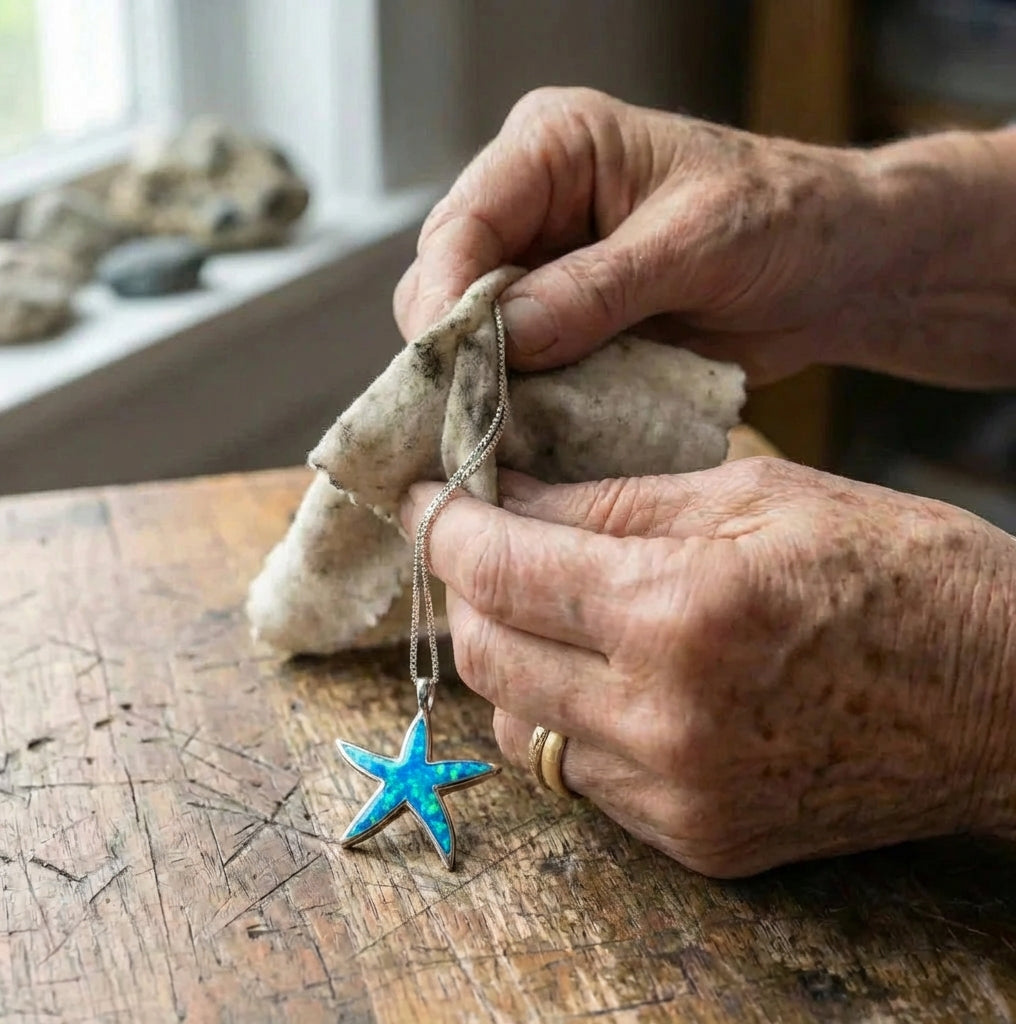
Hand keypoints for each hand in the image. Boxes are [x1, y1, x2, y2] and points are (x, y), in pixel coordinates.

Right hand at [395, 87, 1015, 387]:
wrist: (832, 270)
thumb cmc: (781, 220)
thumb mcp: (696, 243)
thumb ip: (599, 288)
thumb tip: (507, 336)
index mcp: (554, 148)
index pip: (463, 222)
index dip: (445, 296)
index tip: (447, 364)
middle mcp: (533, 207)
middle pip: (448, 282)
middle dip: (456, 350)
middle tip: (469, 414)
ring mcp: (543, 272)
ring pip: (473, 335)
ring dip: (486, 385)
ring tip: (501, 432)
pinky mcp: (563, 327)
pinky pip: (518, 371)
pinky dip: (523, 405)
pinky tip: (532, 433)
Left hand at [400, 460, 1015, 876]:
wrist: (1005, 700)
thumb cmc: (899, 570)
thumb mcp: (756, 496)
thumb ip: (614, 503)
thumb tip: (509, 497)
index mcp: (680, 610)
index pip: (500, 568)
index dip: (444, 525)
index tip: (425, 496)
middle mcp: (662, 718)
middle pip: (486, 655)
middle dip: (465, 589)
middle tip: (484, 542)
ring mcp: (677, 794)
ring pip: (518, 725)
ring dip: (507, 658)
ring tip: (541, 605)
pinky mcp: (697, 840)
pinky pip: (577, 777)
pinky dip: (562, 716)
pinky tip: (597, 671)